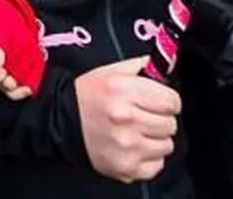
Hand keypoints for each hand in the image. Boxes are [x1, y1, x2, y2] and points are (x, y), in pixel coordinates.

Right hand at [75, 57, 179, 182]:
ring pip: (166, 146)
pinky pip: (157, 165)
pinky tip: (133, 147)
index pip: (172, 101)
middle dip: (160, 119)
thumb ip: (141, 66)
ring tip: (136, 132)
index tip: (157, 102)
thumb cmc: (86, 97)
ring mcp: (127, 147)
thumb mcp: (110, 72)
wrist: (59, 123)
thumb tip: (166, 65)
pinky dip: (148, 158)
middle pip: (170, 124)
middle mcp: (127, 119)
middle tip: (142, 116)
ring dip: (155, 139)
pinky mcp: (126, 168)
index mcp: (124, 91)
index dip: (166, 100)